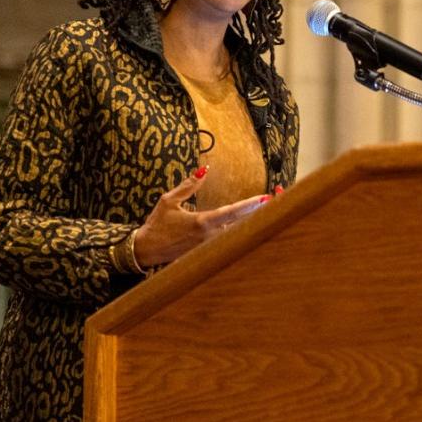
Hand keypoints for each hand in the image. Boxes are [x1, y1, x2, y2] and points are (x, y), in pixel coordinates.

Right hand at [133, 167, 268, 266]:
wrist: (146, 251)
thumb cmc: (157, 224)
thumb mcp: (169, 200)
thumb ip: (189, 185)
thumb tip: (204, 168)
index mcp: (201, 223)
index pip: (231, 212)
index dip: (250, 205)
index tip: (265, 198)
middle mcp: (209, 237)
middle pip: (241, 224)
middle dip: (258, 214)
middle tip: (276, 201)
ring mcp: (209, 247)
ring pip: (236, 234)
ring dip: (251, 223)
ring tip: (269, 210)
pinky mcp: (207, 253)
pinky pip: (227, 241)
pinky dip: (239, 232)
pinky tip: (251, 225)